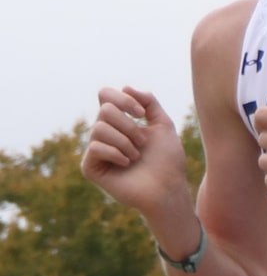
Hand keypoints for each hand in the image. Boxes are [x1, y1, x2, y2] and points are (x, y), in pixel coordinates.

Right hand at [81, 87, 191, 227]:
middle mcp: (104, 132)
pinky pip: (95, 147)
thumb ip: (149, 103)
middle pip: (105, 110)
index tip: (141, 114)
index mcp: (119, 121)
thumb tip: (126, 87)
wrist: (168, 188)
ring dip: (126, 142)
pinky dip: (116, 154)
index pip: (106, 95)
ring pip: (99, 128)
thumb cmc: (167, 161)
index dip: (122, 99)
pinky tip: (127, 164)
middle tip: (142, 144)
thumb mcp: (163, 125)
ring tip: (136, 157)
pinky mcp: (90, 166)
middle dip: (130, 126)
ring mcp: (96, 149)